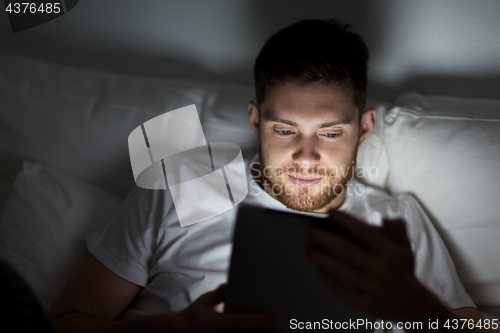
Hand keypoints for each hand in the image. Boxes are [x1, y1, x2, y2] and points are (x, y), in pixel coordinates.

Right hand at [165, 283, 275, 331]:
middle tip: (279, 324)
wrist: (180, 332)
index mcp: (212, 322)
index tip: (273, 318)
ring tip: (275, 329)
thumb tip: (227, 285)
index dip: (257, 321)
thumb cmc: (195, 316)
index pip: (239, 322)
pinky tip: (261, 331)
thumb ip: (218, 295)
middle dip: (262, 330)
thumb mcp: (204, 301)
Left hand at [305, 210, 422, 321]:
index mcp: (389, 252)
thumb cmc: (403, 271)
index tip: (330, 214)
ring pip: (339, 270)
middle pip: (346, 250)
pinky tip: (319, 269)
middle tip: (309, 232)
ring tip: (308, 249)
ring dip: (320, 258)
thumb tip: (385, 218)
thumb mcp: (405, 248)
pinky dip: (327, 278)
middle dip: (324, 239)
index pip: (363, 231)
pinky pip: (340, 289)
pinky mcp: (364, 303)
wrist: (412, 305)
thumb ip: (397, 230)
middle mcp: (380, 268)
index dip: (345, 221)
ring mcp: (371, 287)